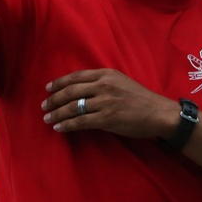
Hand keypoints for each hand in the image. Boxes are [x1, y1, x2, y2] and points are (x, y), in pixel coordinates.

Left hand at [41, 68, 178, 139]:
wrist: (158, 113)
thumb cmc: (140, 98)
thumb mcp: (121, 82)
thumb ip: (103, 83)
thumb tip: (82, 90)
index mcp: (106, 74)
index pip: (76, 76)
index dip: (59, 82)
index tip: (48, 88)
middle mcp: (103, 85)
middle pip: (71, 91)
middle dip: (54, 99)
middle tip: (43, 105)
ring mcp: (104, 102)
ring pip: (73, 107)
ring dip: (57, 113)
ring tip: (47, 118)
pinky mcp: (106, 119)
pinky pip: (81, 121)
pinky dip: (67, 125)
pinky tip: (59, 127)